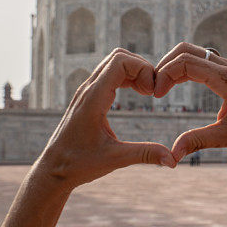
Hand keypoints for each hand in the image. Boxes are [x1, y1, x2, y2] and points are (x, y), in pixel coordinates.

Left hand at [35, 48, 175, 191]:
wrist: (53, 169)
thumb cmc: (79, 164)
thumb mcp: (115, 160)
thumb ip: (144, 155)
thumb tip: (173, 160)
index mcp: (93, 98)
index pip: (120, 61)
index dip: (143, 69)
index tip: (153, 93)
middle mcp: (88, 90)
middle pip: (118, 56)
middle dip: (141, 67)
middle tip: (153, 91)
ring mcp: (87, 92)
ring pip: (113, 63)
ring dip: (135, 71)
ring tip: (148, 93)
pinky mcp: (88, 97)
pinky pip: (109, 74)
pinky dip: (127, 77)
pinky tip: (139, 94)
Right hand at [154, 42, 226, 161]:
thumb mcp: (226, 138)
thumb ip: (197, 142)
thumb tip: (172, 155)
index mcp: (226, 79)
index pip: (187, 62)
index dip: (165, 75)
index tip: (156, 95)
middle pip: (186, 50)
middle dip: (165, 65)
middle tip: (152, 88)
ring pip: (192, 53)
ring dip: (173, 65)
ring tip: (159, 87)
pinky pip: (200, 61)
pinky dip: (182, 68)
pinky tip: (173, 85)